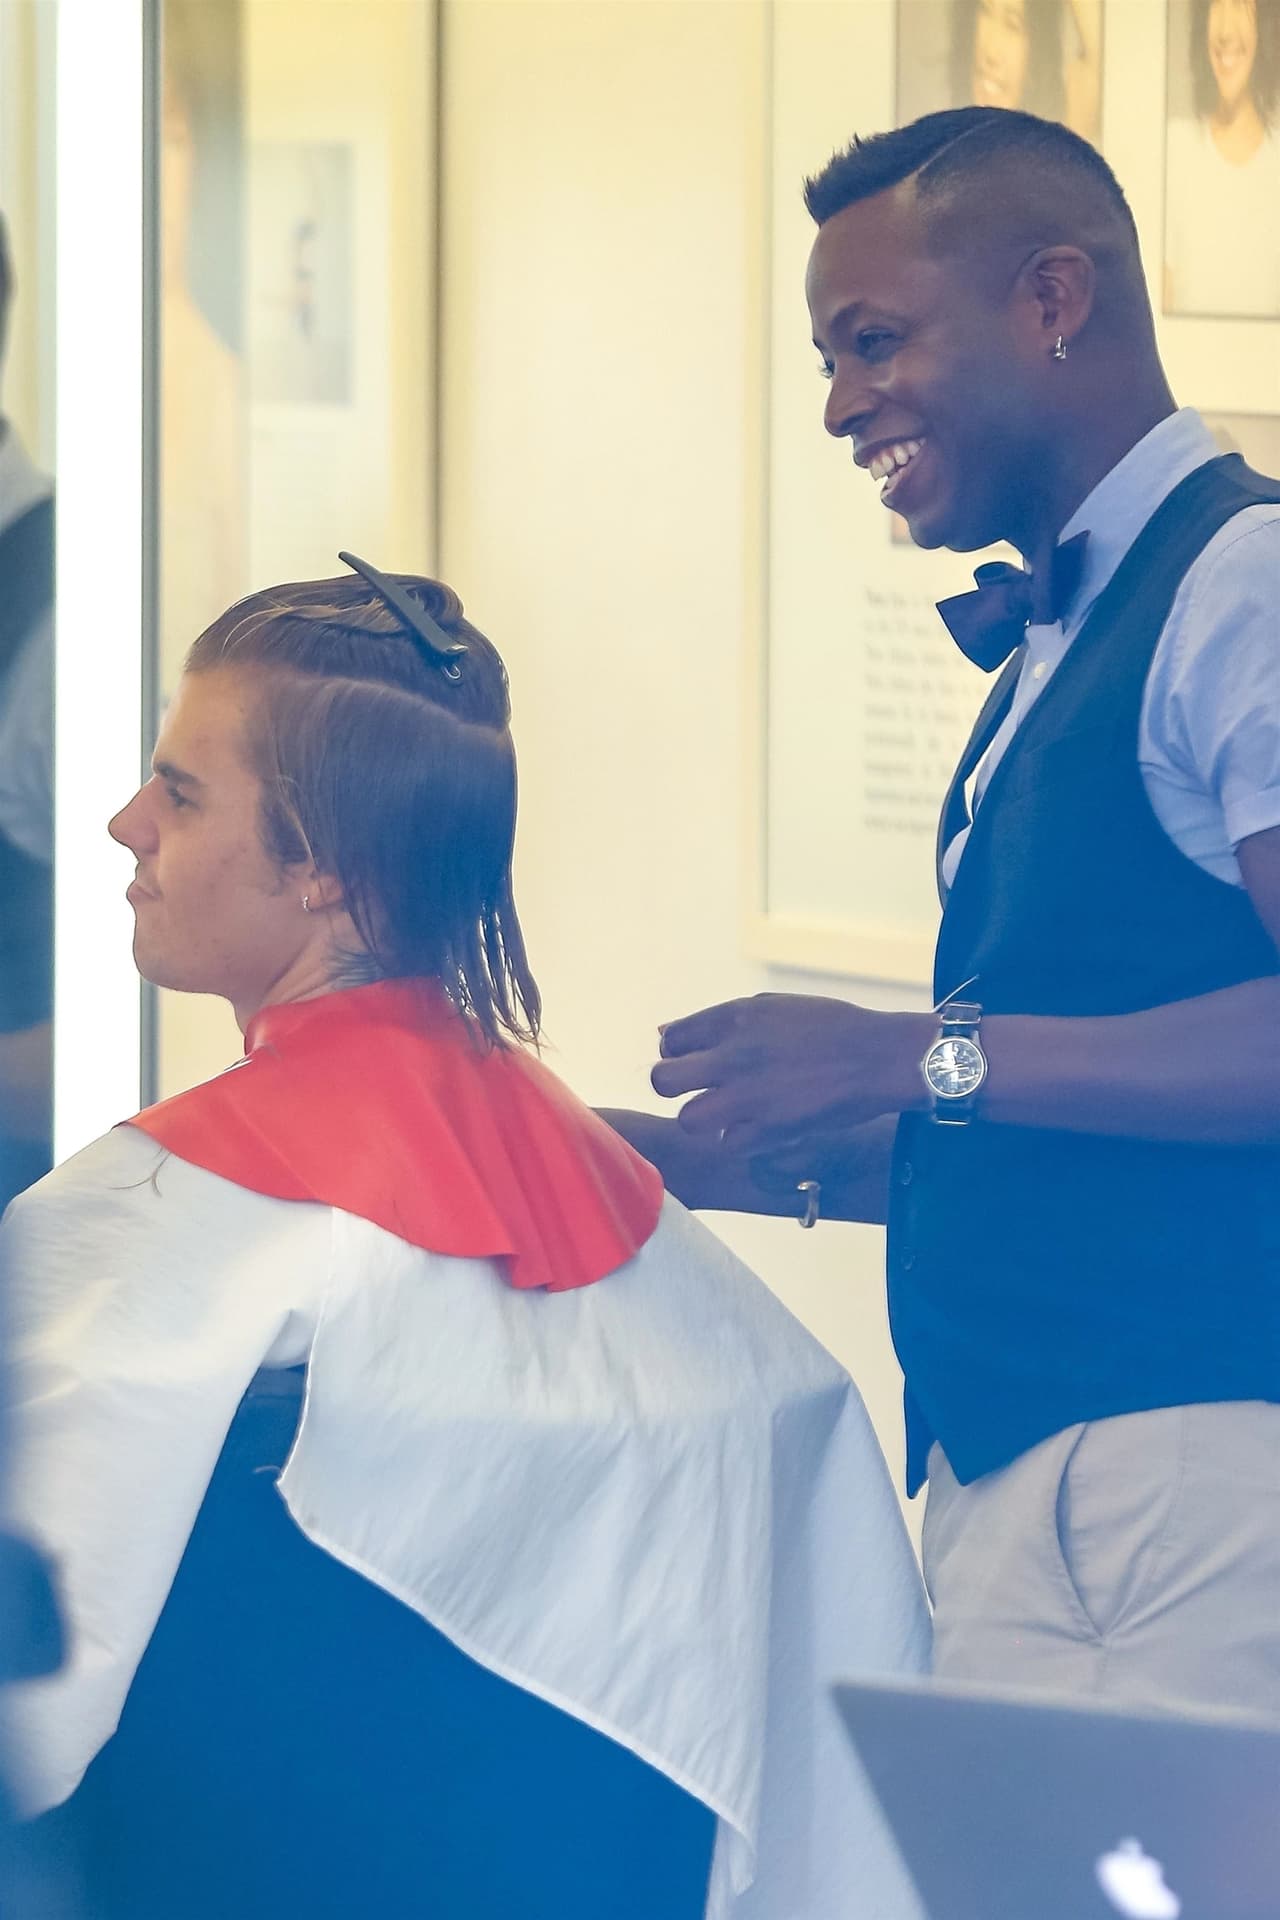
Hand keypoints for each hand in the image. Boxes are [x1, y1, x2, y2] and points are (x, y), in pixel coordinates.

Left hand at [651, 993, 931, 1153]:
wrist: (878, 1057)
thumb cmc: (830, 1026)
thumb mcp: (771, 1007)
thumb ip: (720, 1023)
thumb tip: (665, 1035)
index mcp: (735, 1018)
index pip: (672, 1039)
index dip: (676, 1053)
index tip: (693, 1060)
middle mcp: (734, 1055)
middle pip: (664, 1080)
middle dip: (673, 1086)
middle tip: (698, 1089)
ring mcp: (750, 1095)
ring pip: (689, 1119)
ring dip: (702, 1118)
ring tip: (724, 1113)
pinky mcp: (770, 1128)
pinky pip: (729, 1143)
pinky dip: (739, 1139)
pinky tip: (756, 1127)